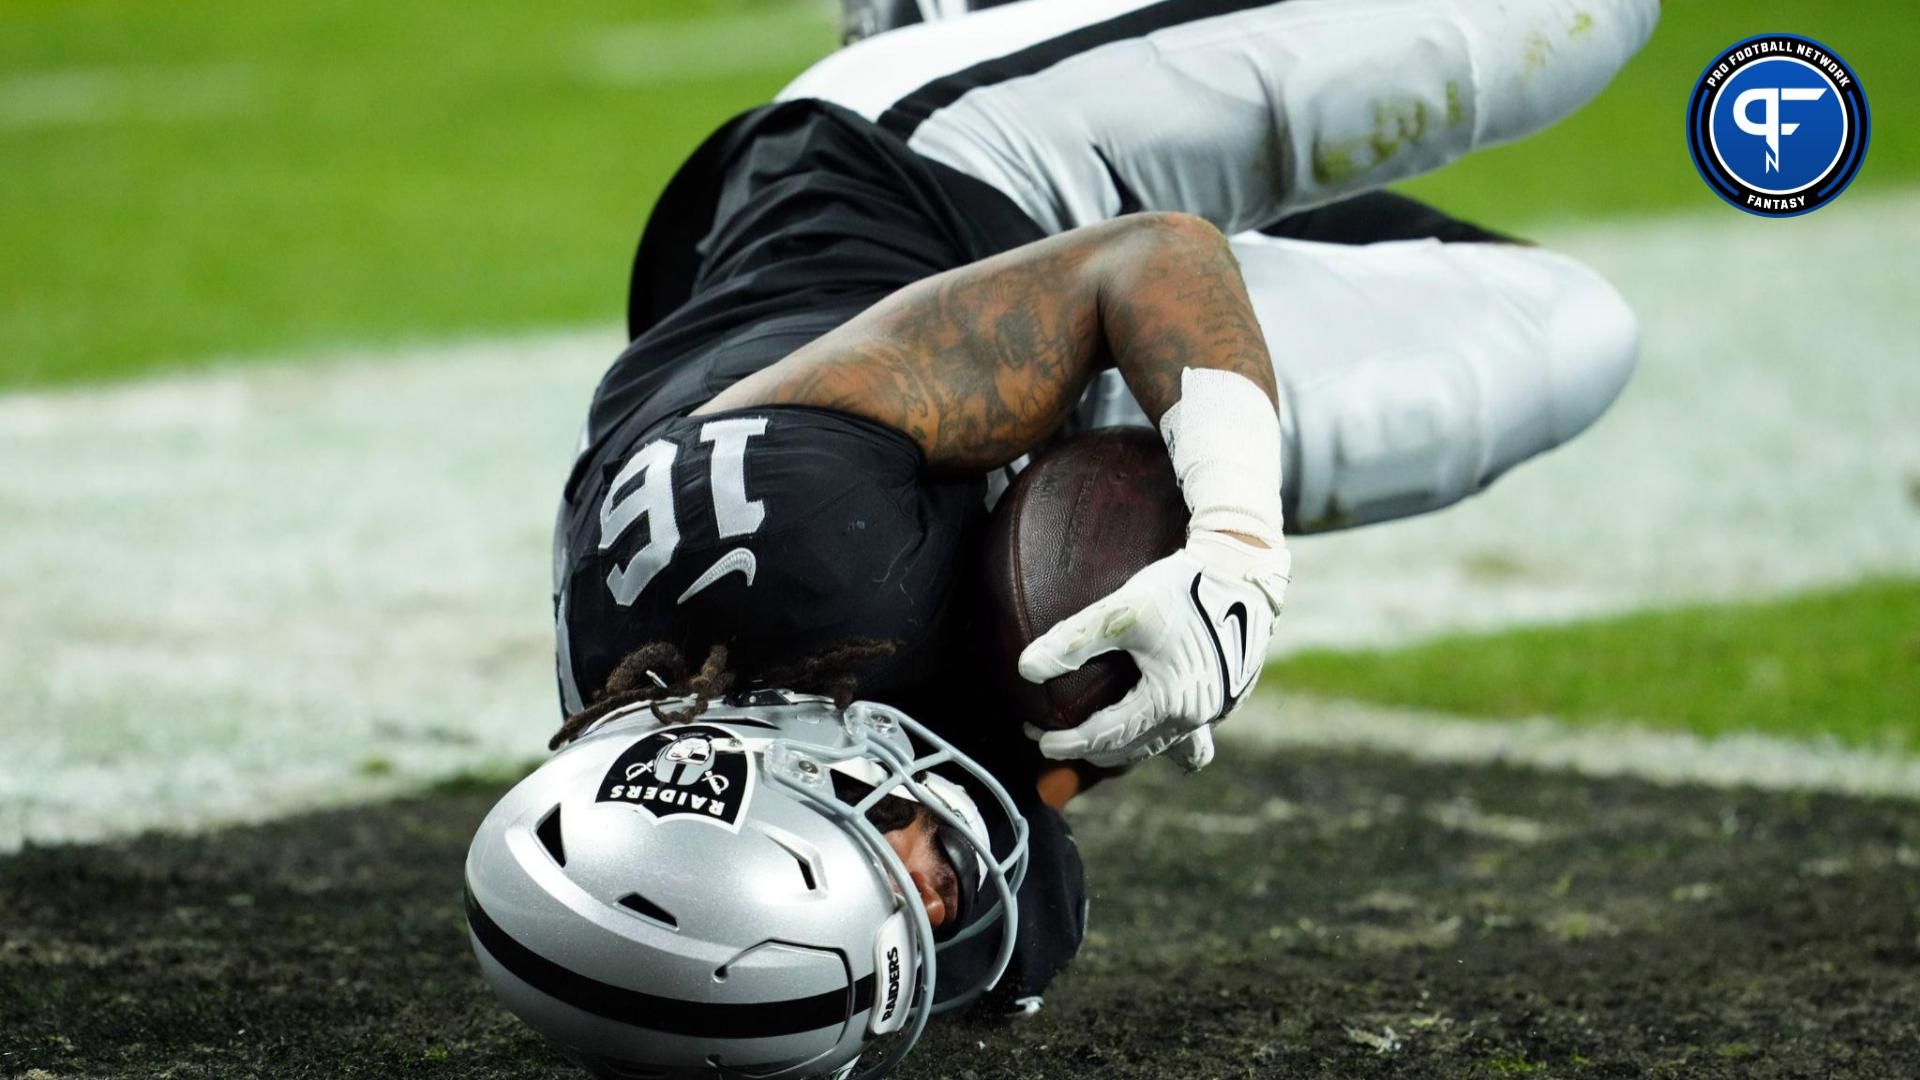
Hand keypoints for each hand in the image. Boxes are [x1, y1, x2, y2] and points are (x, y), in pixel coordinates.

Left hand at [1016, 531, 1288, 768]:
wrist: (1244, 569)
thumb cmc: (1184, 588)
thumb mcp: (1124, 611)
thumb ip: (1074, 640)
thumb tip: (1027, 668)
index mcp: (1170, 702)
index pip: (1108, 737)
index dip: (1069, 743)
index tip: (1039, 740)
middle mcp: (1198, 715)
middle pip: (1134, 750)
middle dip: (1091, 751)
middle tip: (1055, 740)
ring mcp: (1217, 708)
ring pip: (1164, 746)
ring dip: (1127, 748)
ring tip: (1097, 738)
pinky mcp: (1229, 694)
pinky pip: (1191, 732)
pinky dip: (1161, 733)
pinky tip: (1147, 720)